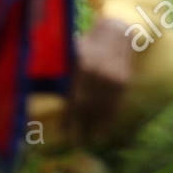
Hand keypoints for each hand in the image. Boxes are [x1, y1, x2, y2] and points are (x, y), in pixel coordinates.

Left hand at [69, 17, 132, 140]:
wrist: (117, 31)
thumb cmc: (89, 43)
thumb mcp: (74, 52)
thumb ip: (66, 73)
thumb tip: (49, 94)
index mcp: (82, 65)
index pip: (74, 97)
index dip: (69, 116)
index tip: (63, 131)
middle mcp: (98, 72)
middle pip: (87, 106)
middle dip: (80, 125)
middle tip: (74, 140)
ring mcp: (113, 78)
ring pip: (102, 108)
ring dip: (95, 126)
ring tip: (89, 140)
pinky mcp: (124, 82)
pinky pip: (115, 104)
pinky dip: (109, 118)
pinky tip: (103, 129)